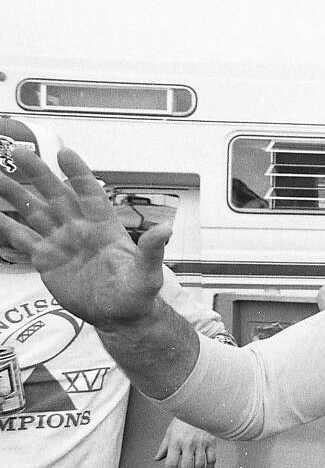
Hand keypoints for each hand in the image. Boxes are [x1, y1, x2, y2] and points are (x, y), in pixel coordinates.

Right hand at [0, 148, 165, 328]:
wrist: (119, 315)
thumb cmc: (137, 292)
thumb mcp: (147, 273)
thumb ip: (152, 251)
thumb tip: (166, 230)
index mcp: (105, 227)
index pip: (90, 194)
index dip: (78, 174)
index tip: (64, 153)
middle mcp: (80, 229)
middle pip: (57, 195)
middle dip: (39, 174)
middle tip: (21, 152)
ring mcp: (61, 242)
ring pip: (35, 212)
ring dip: (15, 194)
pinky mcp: (46, 260)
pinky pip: (22, 240)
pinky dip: (5, 227)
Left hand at [155, 419, 217, 467]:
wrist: (199, 408)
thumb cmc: (183, 420)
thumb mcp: (170, 432)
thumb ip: (164, 447)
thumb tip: (157, 459)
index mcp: (175, 442)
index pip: (171, 463)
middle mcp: (188, 444)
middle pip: (186, 467)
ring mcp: (201, 443)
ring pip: (199, 465)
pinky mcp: (211, 442)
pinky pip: (211, 459)